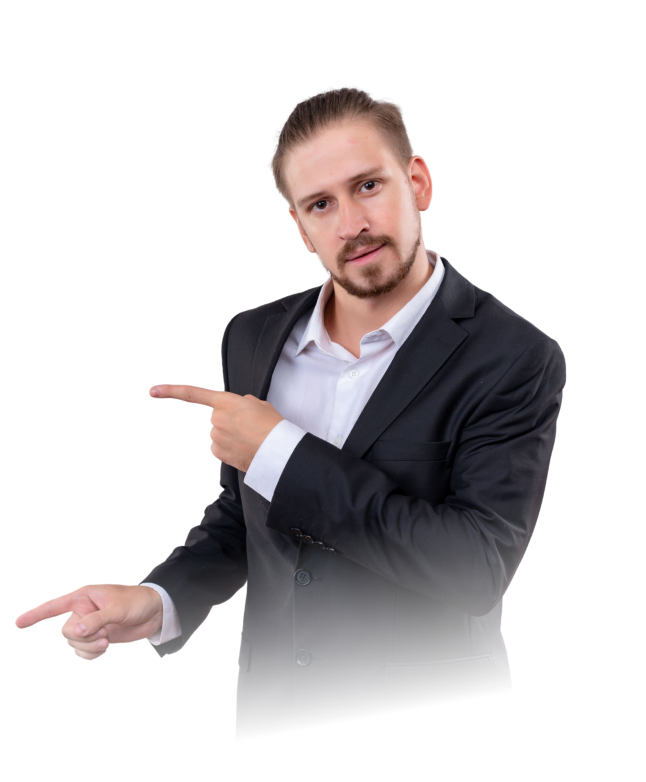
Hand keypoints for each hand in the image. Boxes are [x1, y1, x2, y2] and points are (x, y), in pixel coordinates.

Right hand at [15, 584, 163, 660]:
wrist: (155, 613)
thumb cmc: (137, 602)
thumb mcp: (117, 609)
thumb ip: (95, 620)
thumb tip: (74, 632)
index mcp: (83, 597)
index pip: (54, 606)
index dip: (35, 614)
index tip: (17, 623)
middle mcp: (83, 611)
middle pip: (66, 632)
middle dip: (82, 638)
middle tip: (103, 635)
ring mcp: (90, 625)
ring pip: (73, 644)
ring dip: (88, 648)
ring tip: (107, 641)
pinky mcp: (97, 638)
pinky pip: (83, 652)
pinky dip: (91, 654)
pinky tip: (105, 649)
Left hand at [148, 384, 283, 472]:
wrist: (278, 451)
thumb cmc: (272, 426)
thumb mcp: (258, 404)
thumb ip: (241, 402)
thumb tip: (236, 407)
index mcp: (225, 402)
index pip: (192, 394)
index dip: (170, 391)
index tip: (153, 391)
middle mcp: (215, 419)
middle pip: (216, 418)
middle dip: (229, 421)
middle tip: (250, 427)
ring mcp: (215, 437)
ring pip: (219, 434)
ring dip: (231, 436)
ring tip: (250, 439)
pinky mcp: (217, 453)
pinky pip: (220, 448)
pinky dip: (230, 448)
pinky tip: (244, 448)